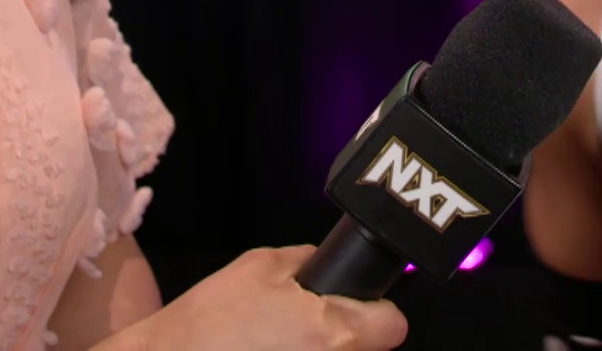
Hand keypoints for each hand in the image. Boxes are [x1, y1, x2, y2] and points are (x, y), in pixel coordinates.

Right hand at [119, 246, 407, 350]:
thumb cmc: (209, 321)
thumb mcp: (259, 264)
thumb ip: (305, 260)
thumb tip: (328, 262)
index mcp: (335, 330)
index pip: (392, 324)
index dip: (376, 310)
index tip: (358, 308)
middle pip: (367, 347)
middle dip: (344, 333)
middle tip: (305, 325)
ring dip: (319, 350)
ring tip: (279, 343)